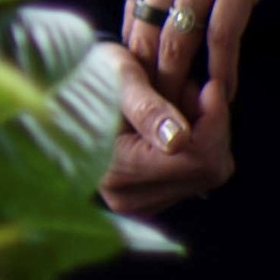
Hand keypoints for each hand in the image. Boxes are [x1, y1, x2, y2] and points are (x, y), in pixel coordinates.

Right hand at [103, 39, 233, 212]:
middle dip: (210, 127)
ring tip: (175, 102)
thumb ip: (148, 109)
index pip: (198, 159)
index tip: (210, 85)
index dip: (214, 120)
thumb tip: (178, 140)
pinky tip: (174, 122)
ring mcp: (140, 203)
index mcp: (117, 172)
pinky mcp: (150, 199)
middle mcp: (129, 198)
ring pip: (209, 173)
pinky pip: (198, 175)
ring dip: (205, 133)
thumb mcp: (118, 79)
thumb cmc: (90, 75)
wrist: (65, 90)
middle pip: (209, 171)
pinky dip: (197, 145)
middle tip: (189, 89)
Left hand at [117, 0, 279, 158]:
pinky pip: (222, 35)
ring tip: (183, 114)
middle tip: (153, 115)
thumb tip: (144, 3)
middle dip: (148, 81)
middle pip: (146, 37)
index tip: (133, 91)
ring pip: (178, 42)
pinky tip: (225, 91)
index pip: (129, 18)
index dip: (131, 60)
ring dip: (179, 83)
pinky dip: (222, 69)